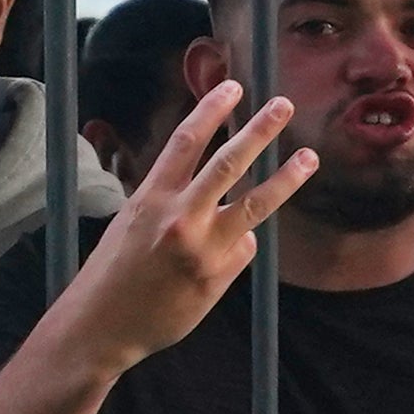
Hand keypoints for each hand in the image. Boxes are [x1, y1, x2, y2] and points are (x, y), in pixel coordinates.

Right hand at [53, 83, 312, 375]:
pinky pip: (244, 248)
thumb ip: (171, 200)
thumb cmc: (113, 272)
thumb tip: (215, 191)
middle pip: (230, 162)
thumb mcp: (130, 221)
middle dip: (260, 130)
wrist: (104, 326)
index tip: (234, 87)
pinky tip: (218, 259)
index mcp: (151, 196)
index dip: (213, 108)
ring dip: (287, 178)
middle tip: (283, 105)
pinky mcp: (219, 277)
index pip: (187, 139)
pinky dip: (240, 244)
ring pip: (256, 204)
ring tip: (309, 157)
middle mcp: (180, 217)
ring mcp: (203, 248)